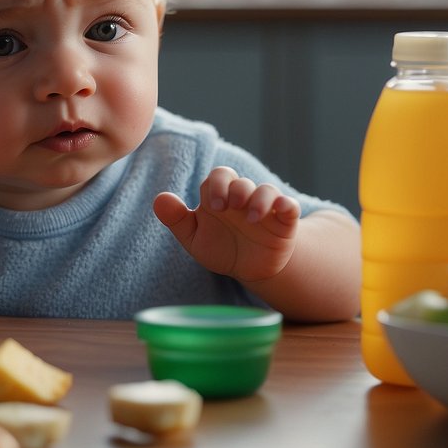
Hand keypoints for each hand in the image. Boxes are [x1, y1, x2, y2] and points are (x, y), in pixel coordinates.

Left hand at [153, 166, 299, 282]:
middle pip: (241, 182)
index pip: (218, 178)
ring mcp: (264, 208)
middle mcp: (242, 198)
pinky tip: (282, 209)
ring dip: (260, 199)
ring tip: (252, 217)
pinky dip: (286, 204)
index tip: (213, 206)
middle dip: (236, 190)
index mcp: (219, 197)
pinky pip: (289, 206)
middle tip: (230, 207)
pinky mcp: (284, 221)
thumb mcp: (194, 238)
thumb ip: (177, 219)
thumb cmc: (219, 248)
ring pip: (266, 191)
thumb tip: (159, 199)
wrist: (248, 269)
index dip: (216, 186)